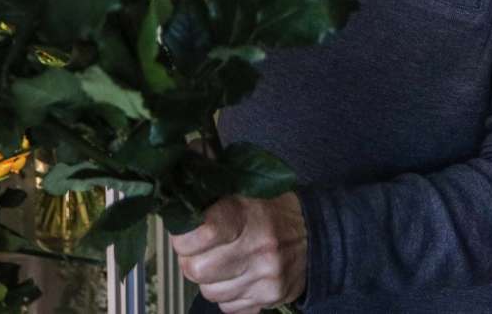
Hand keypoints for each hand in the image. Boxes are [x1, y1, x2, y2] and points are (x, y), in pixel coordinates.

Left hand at [171, 193, 307, 312]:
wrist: (315, 233)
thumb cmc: (269, 209)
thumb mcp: (242, 189)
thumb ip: (209, 192)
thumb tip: (175, 198)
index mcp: (246, 213)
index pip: (201, 232)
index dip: (183, 237)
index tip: (183, 233)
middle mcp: (257, 246)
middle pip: (197, 269)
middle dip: (190, 260)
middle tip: (196, 251)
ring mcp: (266, 276)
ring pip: (210, 292)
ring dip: (208, 280)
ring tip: (219, 262)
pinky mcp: (271, 297)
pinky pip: (229, 307)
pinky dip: (227, 295)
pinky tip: (236, 277)